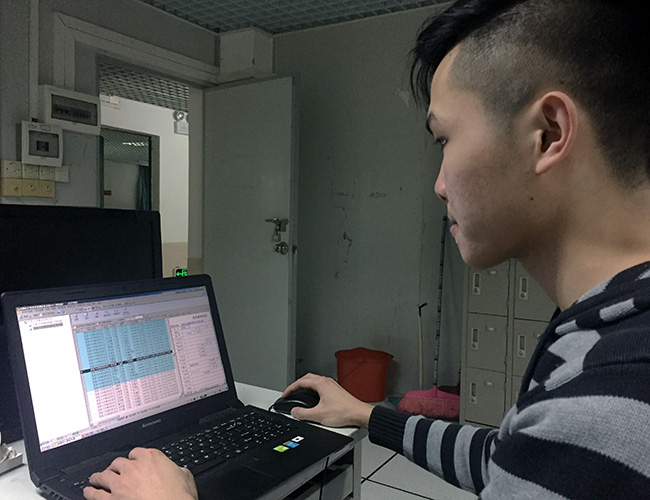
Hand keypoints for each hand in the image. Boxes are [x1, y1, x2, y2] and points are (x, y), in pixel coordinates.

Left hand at [83, 448, 197, 499]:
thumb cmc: (179, 497)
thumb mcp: (186, 476)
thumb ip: (177, 470)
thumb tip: (177, 471)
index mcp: (152, 458)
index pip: (137, 452)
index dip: (134, 458)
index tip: (132, 462)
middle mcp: (133, 468)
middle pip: (119, 462)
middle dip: (115, 466)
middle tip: (113, 470)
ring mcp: (121, 484)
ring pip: (104, 475)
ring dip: (99, 477)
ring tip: (95, 479)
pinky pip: (96, 494)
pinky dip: (90, 492)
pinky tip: (88, 491)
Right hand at [282, 373, 373, 427]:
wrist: (359, 414)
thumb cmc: (343, 412)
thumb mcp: (318, 415)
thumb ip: (303, 414)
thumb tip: (295, 411)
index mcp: (321, 383)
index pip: (300, 382)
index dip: (290, 388)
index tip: (285, 394)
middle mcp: (326, 381)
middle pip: (307, 378)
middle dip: (297, 385)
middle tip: (290, 393)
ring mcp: (332, 385)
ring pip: (314, 381)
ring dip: (305, 387)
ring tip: (299, 395)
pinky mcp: (336, 391)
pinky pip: (320, 386)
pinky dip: (313, 390)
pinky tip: (313, 399)